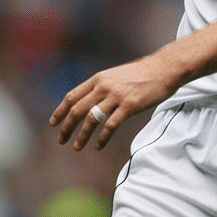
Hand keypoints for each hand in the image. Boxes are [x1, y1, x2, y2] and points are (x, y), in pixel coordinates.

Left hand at [49, 52, 177, 150]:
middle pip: (77, 110)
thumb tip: (90, 101)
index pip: (72, 96)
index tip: (53, 123)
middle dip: (66, 127)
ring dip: (81, 136)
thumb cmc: (141, 73)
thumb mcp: (116, 75)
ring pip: (91, 120)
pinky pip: (110, 126)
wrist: (163, 69)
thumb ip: (102, 86)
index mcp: (99, 79)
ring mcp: (116, 96)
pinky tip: (99, 145)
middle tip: (61, 140)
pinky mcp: (129, 106)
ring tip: (77, 147)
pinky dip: (102, 138)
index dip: (60, 110)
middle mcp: (104, 87)